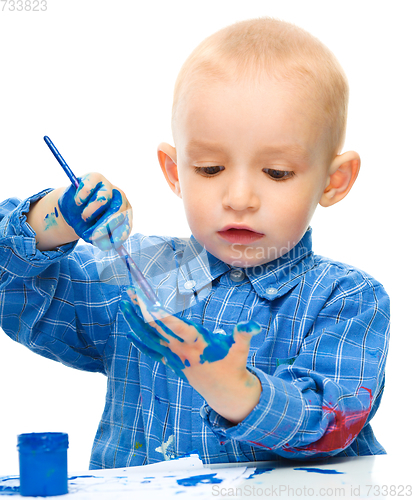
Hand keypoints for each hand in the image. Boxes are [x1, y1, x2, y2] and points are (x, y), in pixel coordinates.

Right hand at [58, 172, 131, 249]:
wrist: (72, 208)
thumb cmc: (87, 222)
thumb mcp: (93, 233)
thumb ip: (101, 240)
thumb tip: (106, 246)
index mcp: (124, 213)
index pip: (126, 224)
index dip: (119, 235)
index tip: (109, 244)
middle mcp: (119, 198)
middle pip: (118, 210)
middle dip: (105, 226)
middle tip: (93, 236)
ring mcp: (108, 186)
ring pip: (103, 199)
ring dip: (91, 212)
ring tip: (84, 217)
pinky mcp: (94, 177)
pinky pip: (88, 188)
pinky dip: (81, 198)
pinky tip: (78, 202)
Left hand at [120, 286, 261, 422]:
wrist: (224, 392)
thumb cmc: (232, 365)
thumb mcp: (241, 349)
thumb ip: (244, 334)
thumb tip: (253, 325)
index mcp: (197, 344)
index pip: (176, 327)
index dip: (161, 315)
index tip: (148, 303)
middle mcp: (181, 350)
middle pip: (157, 328)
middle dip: (142, 310)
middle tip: (129, 293)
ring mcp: (174, 357)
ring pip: (149, 338)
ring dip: (135, 322)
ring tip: (123, 305)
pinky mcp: (171, 362)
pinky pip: (151, 351)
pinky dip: (139, 341)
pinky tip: (129, 331)